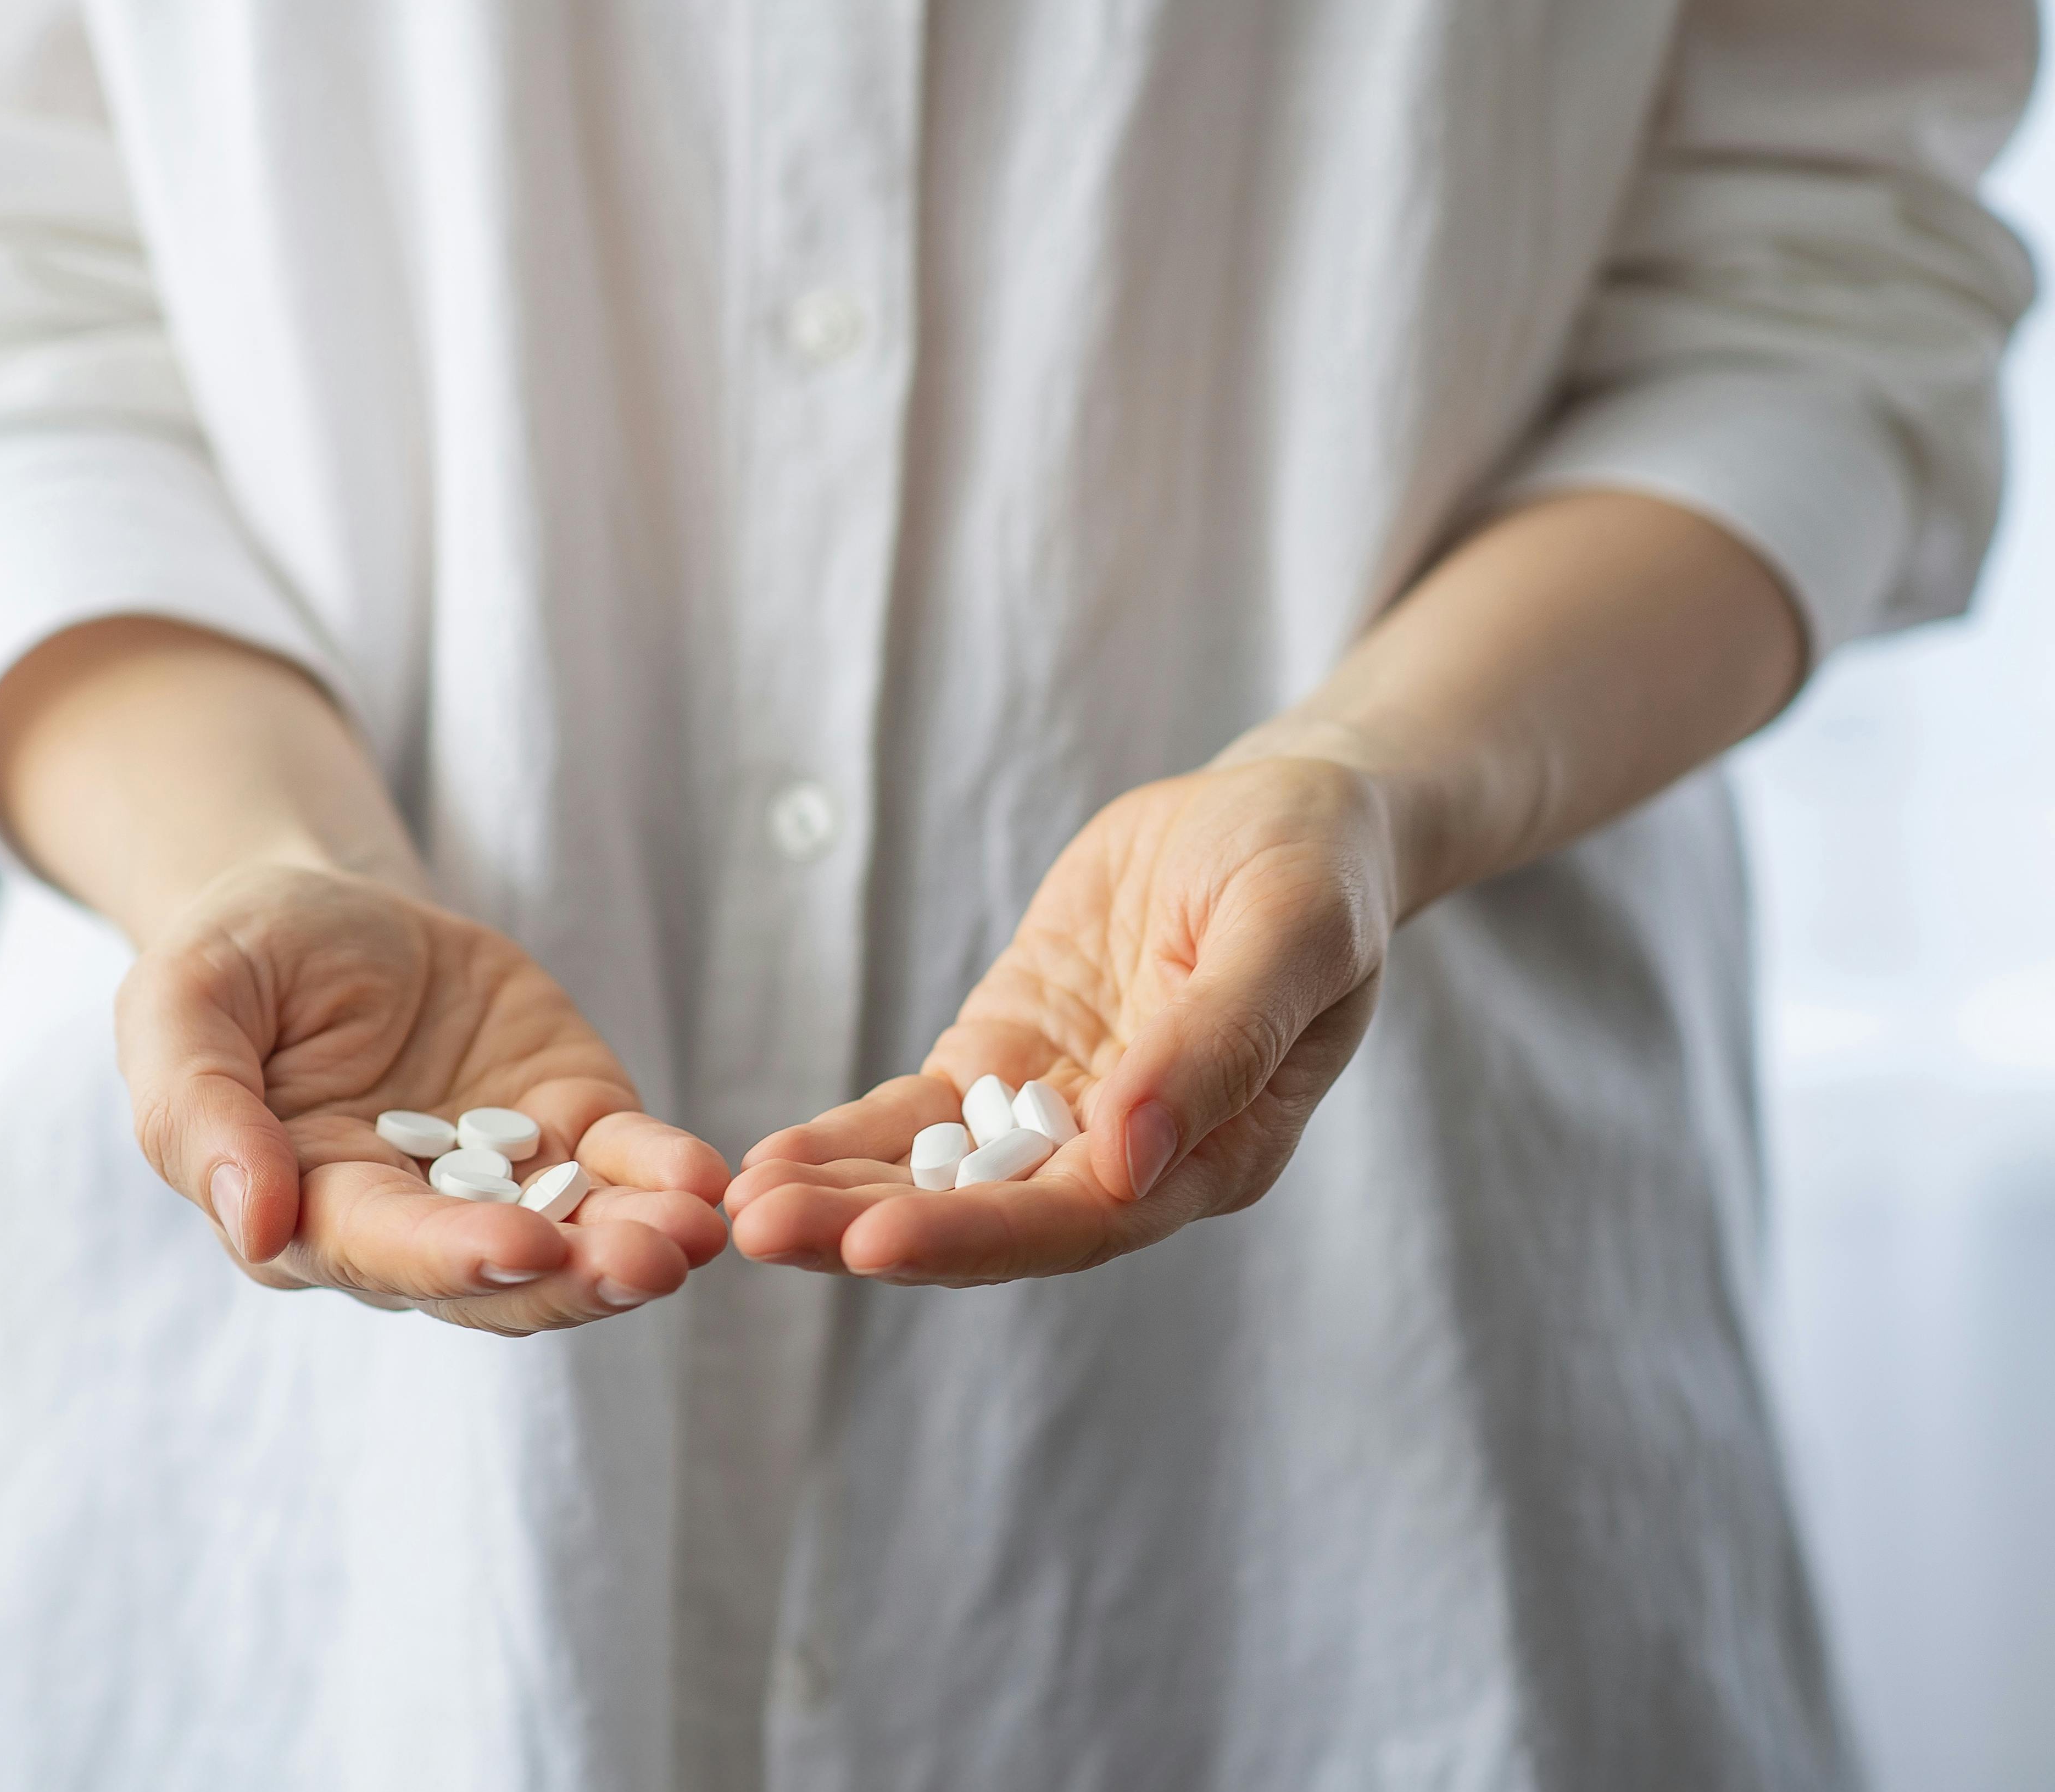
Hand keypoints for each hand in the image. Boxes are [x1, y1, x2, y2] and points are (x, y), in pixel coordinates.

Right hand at [118, 862, 729, 1331]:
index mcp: (309, 1211)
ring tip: (696, 1230)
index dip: (453, 1258)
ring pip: (576, 1240)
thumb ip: (199, 1112)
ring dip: (639, 1244)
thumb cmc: (236, 960)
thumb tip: (254, 1225)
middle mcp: (414, 1221)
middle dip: (576, 1275)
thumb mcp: (182, 1003)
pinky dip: (665, 1174)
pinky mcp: (569, 1125)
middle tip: (650, 1262)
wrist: (325, 907)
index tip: (521, 1249)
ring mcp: (504, 1182)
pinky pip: (624, 1164)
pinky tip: (704, 1178)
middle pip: (499, 1277)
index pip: (384, 1254)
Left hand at [726, 757, 1394, 1283]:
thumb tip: (1129, 1158)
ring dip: (842, 1198)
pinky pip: (920, 1116)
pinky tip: (772, 1161)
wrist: (1284, 814)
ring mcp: (1061, 1114)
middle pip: (991, 1221)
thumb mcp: (1290, 935)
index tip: (872, 1240)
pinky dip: (850, 1140)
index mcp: (1213, 1156)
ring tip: (740, 1210)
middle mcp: (1129, 1161)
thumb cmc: (1314, 870)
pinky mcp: (1009, 1060)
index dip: (975, 1235)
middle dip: (872, 1230)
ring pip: (940, 1178)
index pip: (1081, 1220)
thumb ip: (1220, 1043)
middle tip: (759, 1233)